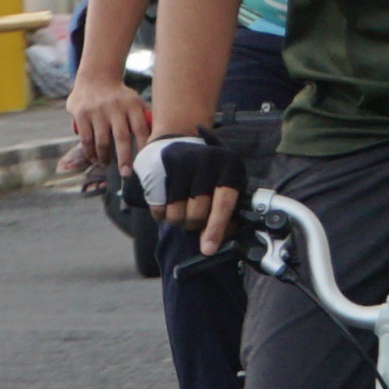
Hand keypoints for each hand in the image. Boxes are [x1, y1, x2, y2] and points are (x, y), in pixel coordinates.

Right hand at [63, 68, 152, 172]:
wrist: (96, 77)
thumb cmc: (120, 96)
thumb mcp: (135, 101)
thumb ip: (145, 119)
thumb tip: (159, 140)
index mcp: (132, 105)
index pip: (141, 129)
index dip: (144, 147)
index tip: (145, 163)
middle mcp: (115, 107)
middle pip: (122, 138)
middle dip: (125, 158)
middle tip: (127, 174)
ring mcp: (97, 110)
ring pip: (101, 141)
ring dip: (104, 157)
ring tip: (106, 164)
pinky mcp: (81, 114)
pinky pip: (86, 139)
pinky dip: (90, 152)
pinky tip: (94, 158)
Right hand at [133, 134, 247, 253]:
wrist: (177, 139)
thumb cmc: (205, 172)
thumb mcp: (222, 184)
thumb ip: (225, 212)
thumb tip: (215, 242)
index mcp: (229, 167)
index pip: (224, 203)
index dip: (215, 229)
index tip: (208, 249)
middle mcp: (208, 161)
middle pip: (198, 214)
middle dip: (194, 223)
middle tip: (193, 216)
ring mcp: (183, 162)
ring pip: (177, 214)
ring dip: (177, 219)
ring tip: (180, 206)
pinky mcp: (161, 166)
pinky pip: (159, 208)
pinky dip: (161, 213)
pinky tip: (166, 201)